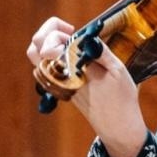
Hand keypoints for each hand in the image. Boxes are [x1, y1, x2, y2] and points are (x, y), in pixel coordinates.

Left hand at [26, 16, 147, 156]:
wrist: (116, 126)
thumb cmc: (121, 98)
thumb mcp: (118, 70)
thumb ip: (100, 51)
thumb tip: (86, 37)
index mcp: (73, 69)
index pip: (50, 44)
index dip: (58, 32)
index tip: (73, 31)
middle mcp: (60, 76)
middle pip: (35, 47)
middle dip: (48, 31)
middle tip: (68, 30)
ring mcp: (57, 83)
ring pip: (36, 58)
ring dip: (47, 43)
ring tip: (67, 40)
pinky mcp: (59, 88)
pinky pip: (45, 67)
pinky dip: (52, 55)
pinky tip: (70, 54)